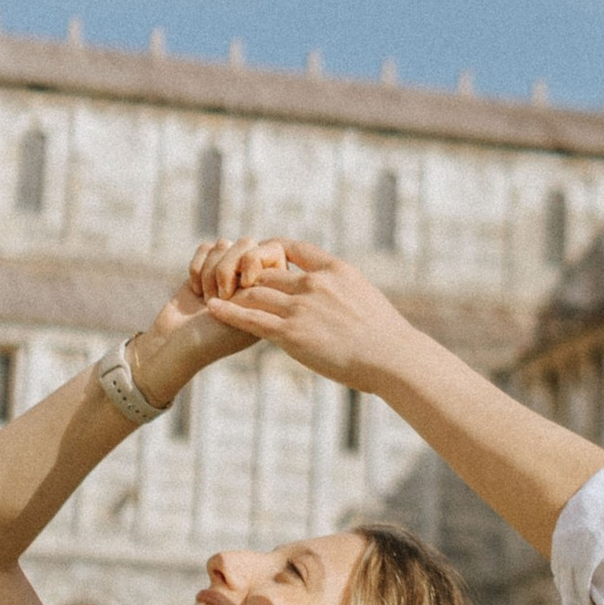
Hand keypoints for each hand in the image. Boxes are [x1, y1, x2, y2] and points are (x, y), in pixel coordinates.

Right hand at [130, 257, 276, 400]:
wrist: (176, 346)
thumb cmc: (214, 339)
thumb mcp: (247, 316)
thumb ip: (260, 285)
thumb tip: (257, 252)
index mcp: (269, 291)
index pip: (273, 251)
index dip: (255, 260)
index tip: (246, 283)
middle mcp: (250, 279)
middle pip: (246, 243)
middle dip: (228, 267)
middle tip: (222, 296)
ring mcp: (227, 272)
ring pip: (224, 244)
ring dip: (210, 271)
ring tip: (207, 299)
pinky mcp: (205, 269)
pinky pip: (205, 248)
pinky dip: (197, 268)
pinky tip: (195, 291)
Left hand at [190, 240, 422, 395]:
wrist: (390, 357)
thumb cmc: (385, 334)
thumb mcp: (365, 296)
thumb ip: (343, 288)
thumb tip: (337, 293)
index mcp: (334, 270)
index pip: (294, 247)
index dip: (273, 249)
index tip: (262, 255)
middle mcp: (314, 283)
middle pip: (267, 271)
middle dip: (248, 277)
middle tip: (232, 284)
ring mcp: (301, 307)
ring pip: (255, 292)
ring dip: (234, 294)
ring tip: (217, 295)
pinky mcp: (291, 334)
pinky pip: (251, 318)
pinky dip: (228, 311)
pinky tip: (212, 308)